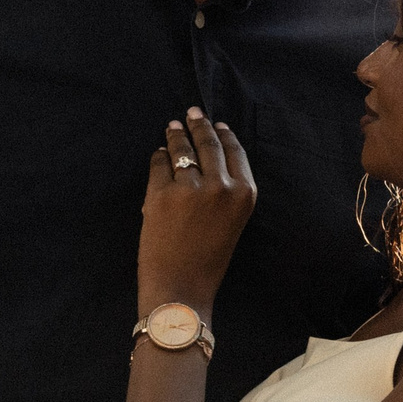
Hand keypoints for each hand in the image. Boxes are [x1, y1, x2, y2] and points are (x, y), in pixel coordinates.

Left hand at [140, 108, 257, 310]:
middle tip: (191, 113)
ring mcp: (189, 187)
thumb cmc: (208, 261)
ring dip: (176, 135)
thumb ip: (226, 192)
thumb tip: (205, 161)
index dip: (223, 134)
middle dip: (198, 125)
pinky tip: (158, 154)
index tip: (216, 123)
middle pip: (208, 144)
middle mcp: (221, 186)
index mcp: (244, 194)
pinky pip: (158, 164)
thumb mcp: (232, 222)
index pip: (235, 152)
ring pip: (181, 149)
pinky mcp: (160, 192)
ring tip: (172, 127)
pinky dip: (158, 157)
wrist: (181, 288)